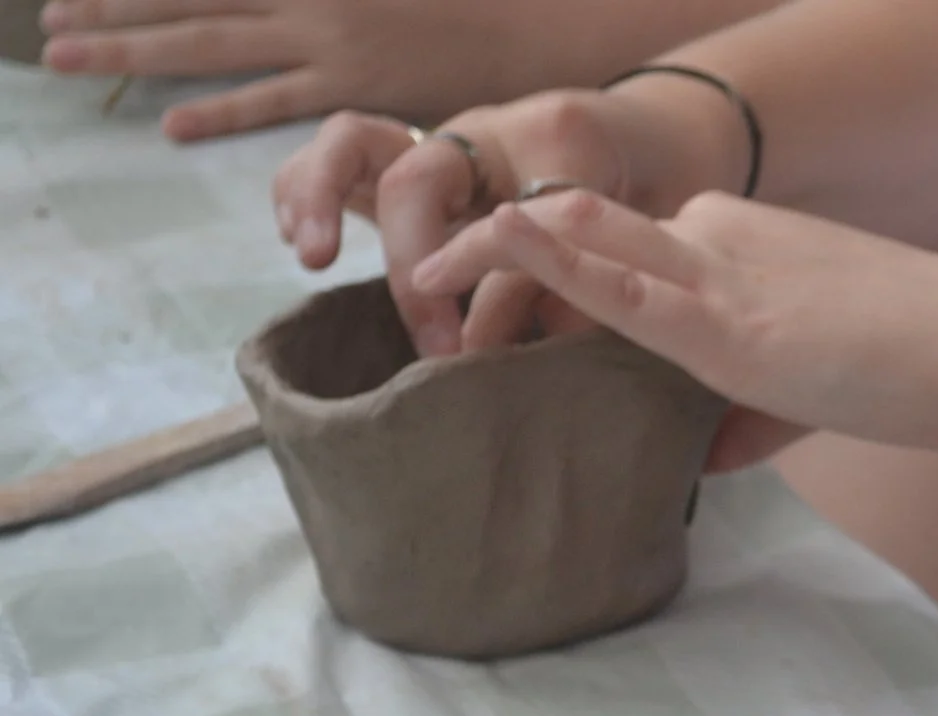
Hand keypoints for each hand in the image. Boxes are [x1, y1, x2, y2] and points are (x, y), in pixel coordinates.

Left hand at [41, 0, 519, 141]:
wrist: (532, 19)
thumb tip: (272, 0)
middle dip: (113, 7)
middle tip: (48, 27)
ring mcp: (329, 40)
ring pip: (215, 41)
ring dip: (138, 49)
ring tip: (72, 56)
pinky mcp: (359, 87)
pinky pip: (280, 100)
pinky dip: (225, 110)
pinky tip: (174, 124)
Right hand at [272, 76, 744, 355]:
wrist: (651, 140)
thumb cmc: (647, 205)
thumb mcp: (643, 248)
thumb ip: (596, 294)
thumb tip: (532, 356)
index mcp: (560, 146)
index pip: (508, 220)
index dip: (491, 292)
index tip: (467, 352)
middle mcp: (489, 132)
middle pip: (417, 180)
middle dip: (405, 263)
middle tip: (422, 338)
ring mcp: (445, 138)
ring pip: (358, 142)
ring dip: (320, 196)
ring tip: (312, 256)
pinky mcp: (412, 155)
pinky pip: (342, 156)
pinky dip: (307, 189)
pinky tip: (301, 241)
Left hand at [407, 190, 937, 454]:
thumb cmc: (933, 369)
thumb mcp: (822, 392)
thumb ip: (748, 417)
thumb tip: (695, 459)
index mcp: (743, 246)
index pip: (623, 252)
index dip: (549, 282)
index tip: (493, 324)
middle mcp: (721, 238)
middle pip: (582, 234)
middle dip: (493, 265)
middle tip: (432, 310)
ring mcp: (724, 273)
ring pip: (580, 239)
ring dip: (489, 263)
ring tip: (422, 298)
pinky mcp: (734, 323)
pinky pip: (620, 280)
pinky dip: (544, 262)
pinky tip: (488, 246)